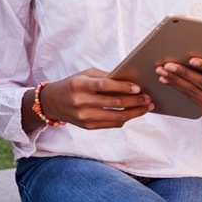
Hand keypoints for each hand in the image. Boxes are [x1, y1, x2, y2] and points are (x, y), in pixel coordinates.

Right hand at [36, 70, 153, 129]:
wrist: (52, 103)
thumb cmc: (73, 84)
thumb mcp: (84, 75)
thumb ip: (105, 77)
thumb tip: (130, 81)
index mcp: (79, 85)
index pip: (104, 86)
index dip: (122, 87)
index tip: (138, 87)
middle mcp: (80, 102)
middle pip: (114, 103)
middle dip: (134, 101)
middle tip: (148, 98)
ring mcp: (84, 116)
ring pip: (116, 116)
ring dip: (135, 112)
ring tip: (146, 107)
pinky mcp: (88, 126)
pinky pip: (112, 124)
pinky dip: (125, 118)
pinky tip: (134, 113)